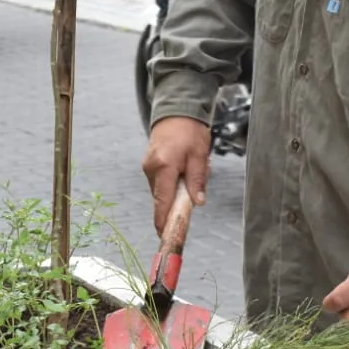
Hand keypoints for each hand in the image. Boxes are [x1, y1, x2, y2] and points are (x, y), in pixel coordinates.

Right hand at [141, 117, 210, 234]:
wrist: (176, 112)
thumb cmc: (190, 132)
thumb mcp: (199, 156)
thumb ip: (197, 181)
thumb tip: (198, 203)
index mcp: (164, 168)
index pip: (162, 203)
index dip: (163, 222)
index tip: (165, 236)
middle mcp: (152, 170)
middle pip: (163, 199)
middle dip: (179, 202)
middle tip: (199, 187)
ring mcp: (148, 168)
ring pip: (163, 191)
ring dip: (178, 190)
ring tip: (195, 169)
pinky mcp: (149, 166)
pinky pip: (161, 183)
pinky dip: (173, 183)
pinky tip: (186, 168)